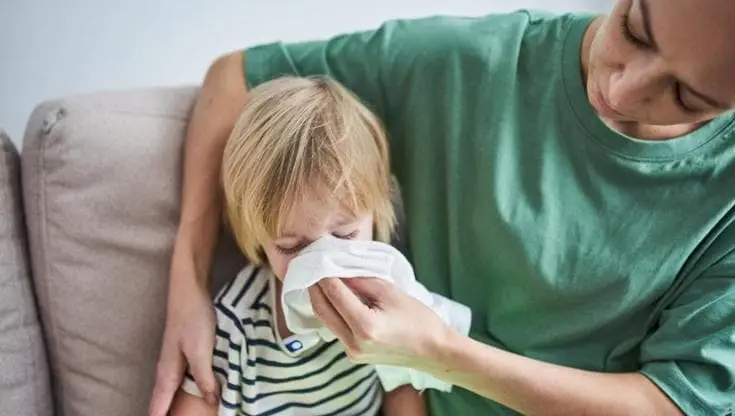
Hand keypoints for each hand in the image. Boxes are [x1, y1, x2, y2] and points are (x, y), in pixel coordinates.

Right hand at [149, 267, 217, 415]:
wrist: (189, 290)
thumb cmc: (192, 318)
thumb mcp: (200, 350)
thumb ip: (205, 377)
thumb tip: (211, 401)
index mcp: (168, 373)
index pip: (158, 406)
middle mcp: (167, 369)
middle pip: (161, 401)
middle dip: (162, 413)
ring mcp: (175, 360)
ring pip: (170, 390)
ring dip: (170, 404)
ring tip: (173, 414)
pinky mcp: (184, 351)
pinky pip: (181, 378)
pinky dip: (181, 390)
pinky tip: (190, 392)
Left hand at [308, 277, 449, 368]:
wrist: (432, 351)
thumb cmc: (418, 319)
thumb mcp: (390, 293)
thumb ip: (362, 281)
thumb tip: (339, 269)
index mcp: (365, 326)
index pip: (335, 295)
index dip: (323, 275)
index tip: (316, 259)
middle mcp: (353, 342)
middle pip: (323, 310)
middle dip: (315, 287)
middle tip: (309, 267)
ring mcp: (352, 352)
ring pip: (326, 320)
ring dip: (321, 299)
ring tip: (319, 279)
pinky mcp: (353, 354)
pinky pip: (336, 328)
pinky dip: (332, 311)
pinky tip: (333, 297)